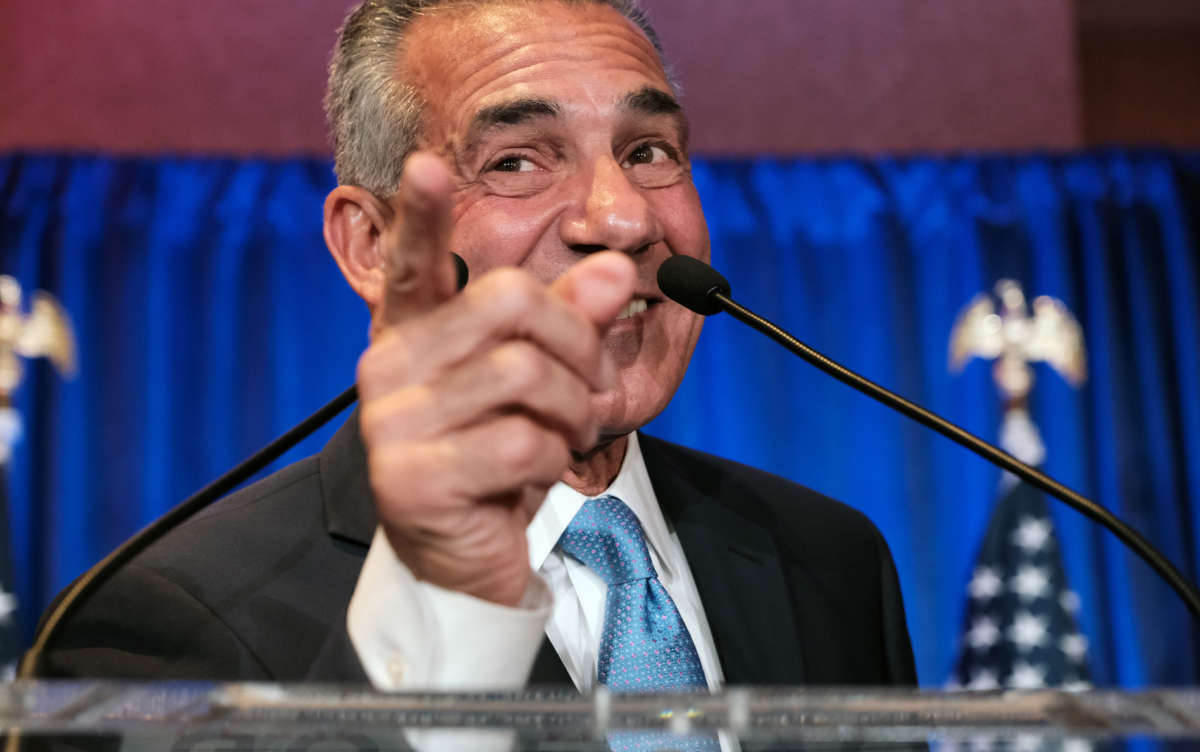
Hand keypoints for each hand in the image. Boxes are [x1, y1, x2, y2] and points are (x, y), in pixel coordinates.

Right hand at [356, 152, 635, 606]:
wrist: (468, 562)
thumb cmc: (499, 461)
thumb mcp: (541, 383)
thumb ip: (570, 321)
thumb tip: (615, 267)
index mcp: (412, 336)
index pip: (412, 264)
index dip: (421, 215)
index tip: (427, 164)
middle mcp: (387, 368)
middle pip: (512, 303)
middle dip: (578, 346)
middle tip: (589, 391)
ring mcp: (392, 424)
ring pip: (524, 372)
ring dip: (572, 409)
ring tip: (567, 435)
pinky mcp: (412, 479)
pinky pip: (522, 440)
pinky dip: (556, 456)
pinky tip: (539, 475)